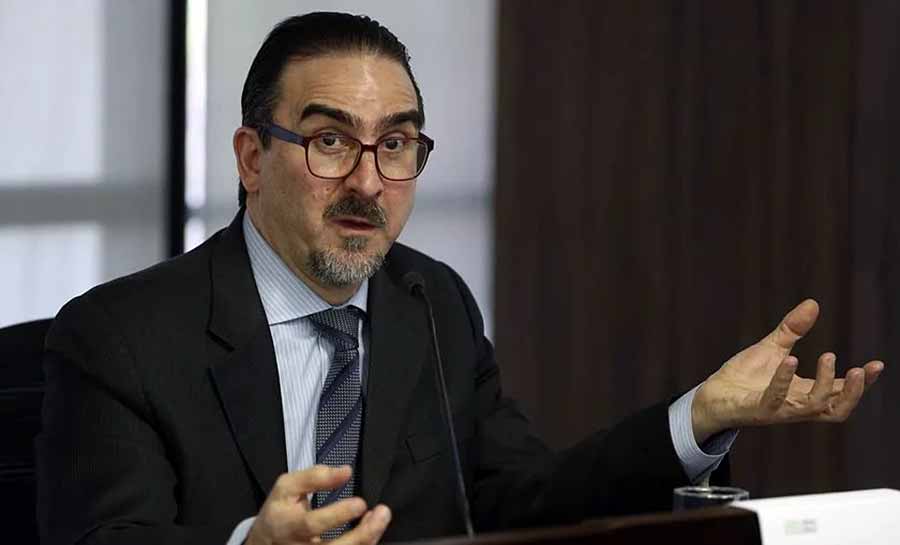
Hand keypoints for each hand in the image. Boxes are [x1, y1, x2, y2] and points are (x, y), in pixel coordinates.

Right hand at [246, 465, 390, 544]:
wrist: (266, 541)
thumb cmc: (280, 511)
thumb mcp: (287, 487)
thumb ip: (314, 477)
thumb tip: (345, 471)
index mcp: (288, 526)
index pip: (312, 525)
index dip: (338, 515)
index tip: (360, 503)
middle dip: (362, 534)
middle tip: (381, 514)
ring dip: (368, 539)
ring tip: (380, 518)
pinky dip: (365, 543)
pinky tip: (372, 529)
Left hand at [692, 299, 884, 442]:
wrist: (712, 395)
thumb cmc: (744, 377)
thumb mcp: (773, 348)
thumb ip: (794, 329)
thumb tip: (813, 303)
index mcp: (805, 392)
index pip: (841, 393)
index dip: (862, 383)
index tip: (876, 365)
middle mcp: (796, 406)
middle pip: (836, 410)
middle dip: (852, 392)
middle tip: (858, 369)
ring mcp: (778, 410)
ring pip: (812, 407)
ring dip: (825, 384)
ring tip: (829, 356)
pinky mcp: (757, 409)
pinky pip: (775, 399)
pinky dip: (784, 380)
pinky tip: (790, 359)